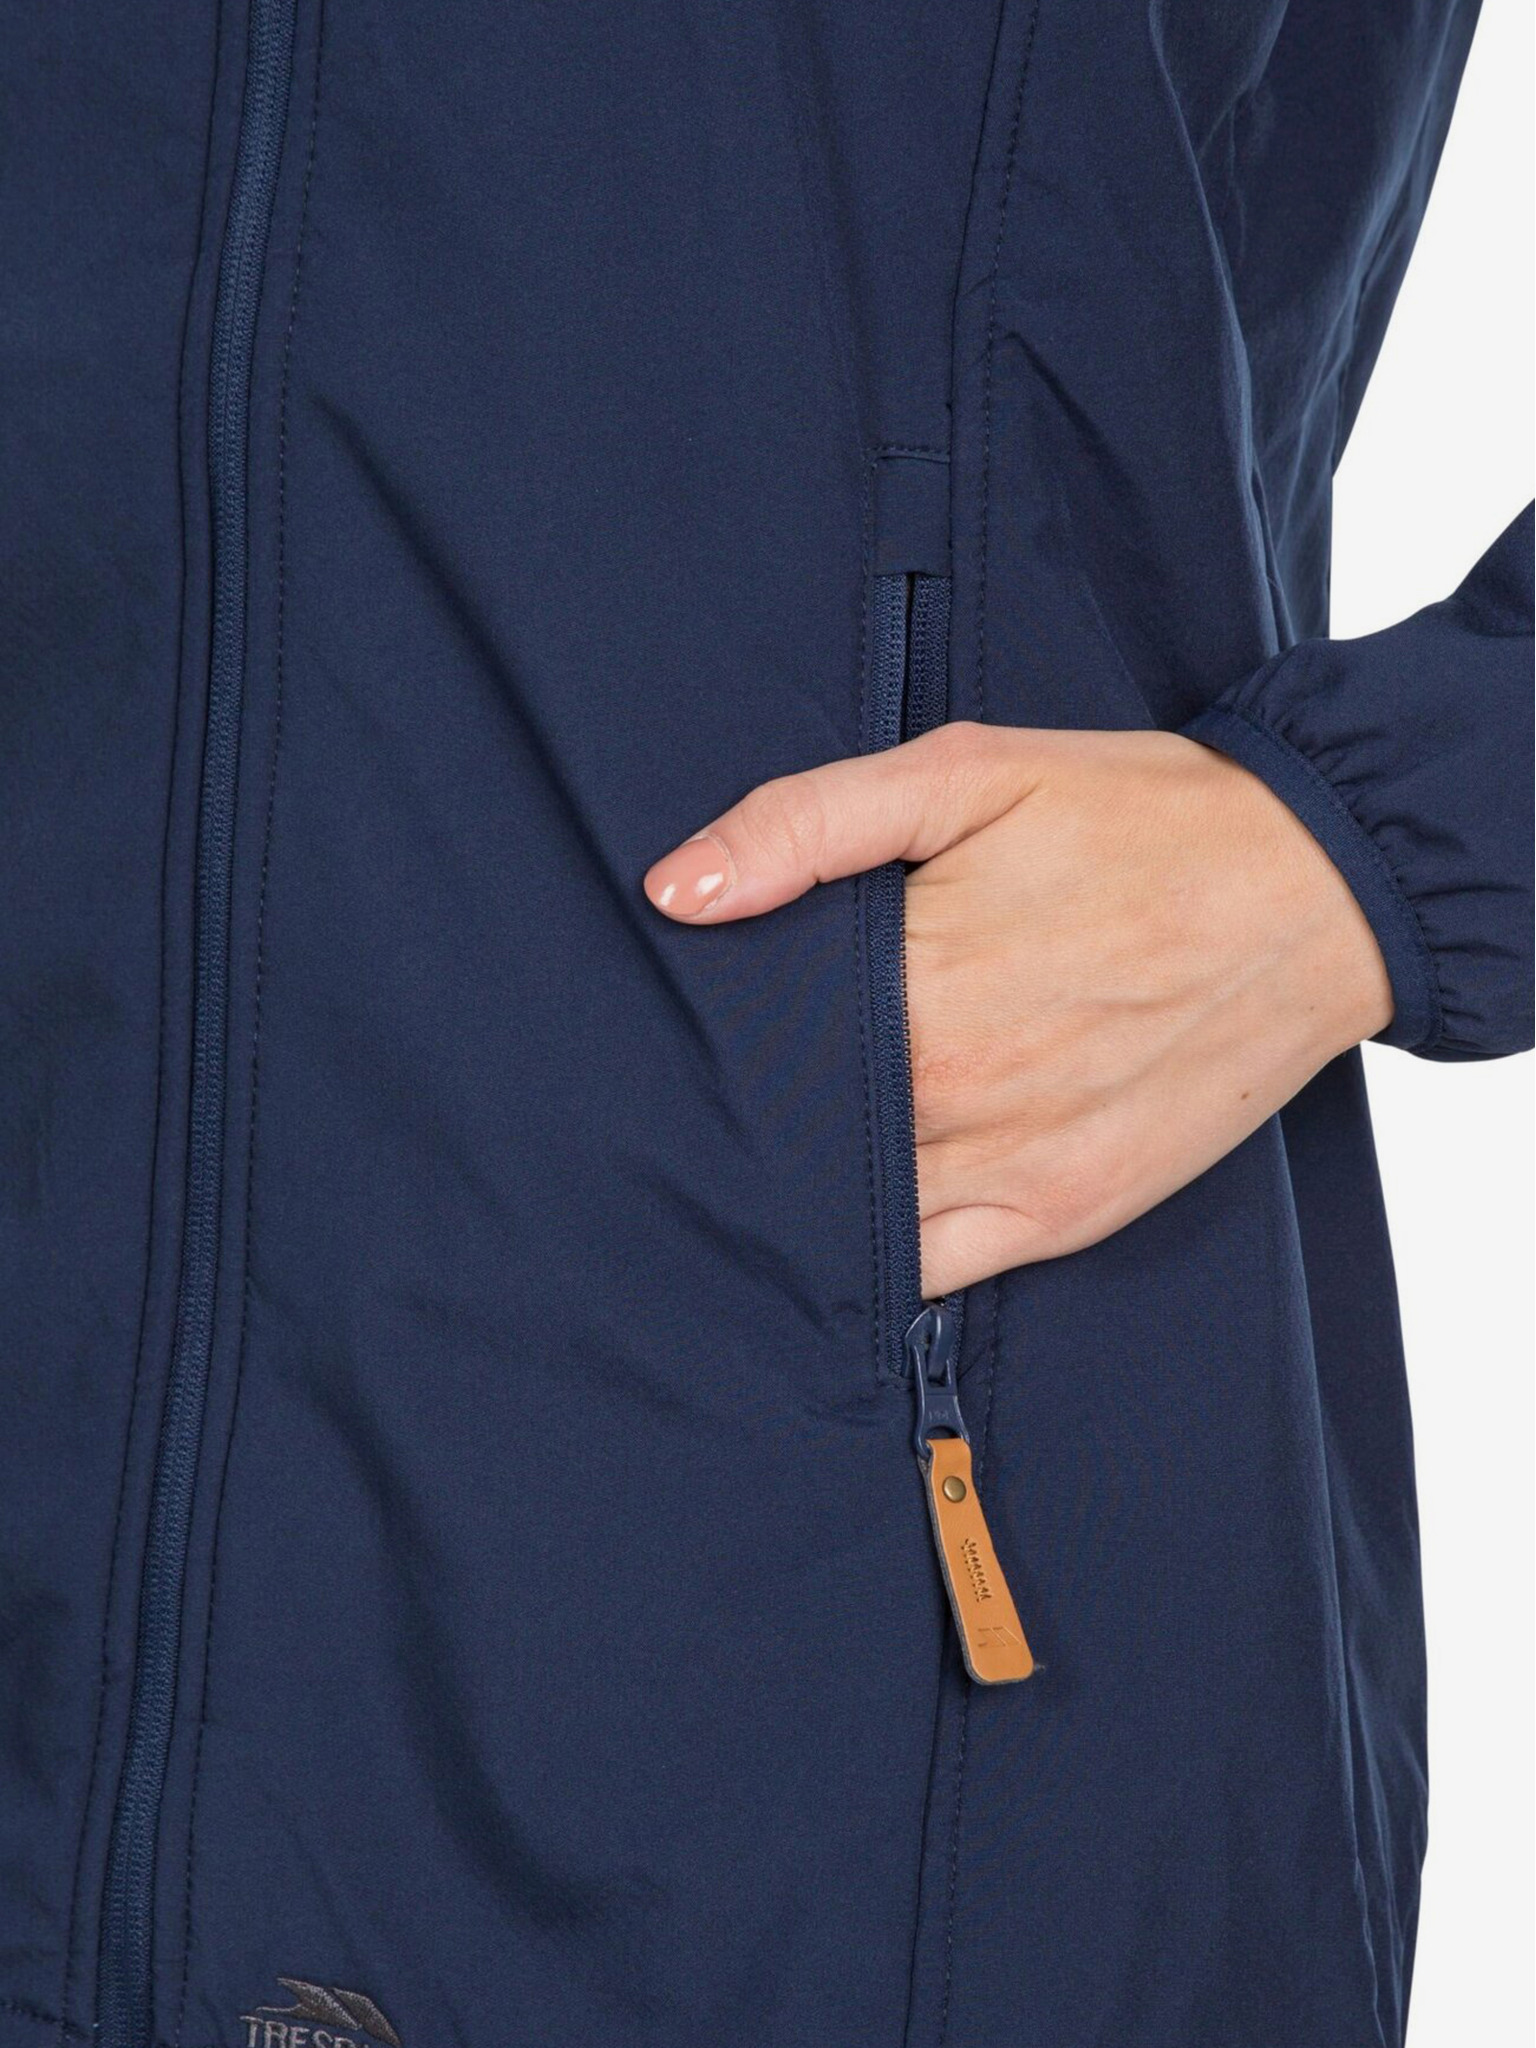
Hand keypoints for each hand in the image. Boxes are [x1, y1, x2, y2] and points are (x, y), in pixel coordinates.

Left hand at [643, 724, 1392, 1294]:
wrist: (1317, 887)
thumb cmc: (1137, 818)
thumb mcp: (967, 773)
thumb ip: (807, 824)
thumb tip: (676, 892)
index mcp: (923, 988)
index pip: (761, 1054)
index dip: (712, 1050)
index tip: (677, 1040)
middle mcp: (961, 1098)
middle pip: (795, 1142)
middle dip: (742, 1127)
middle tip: (683, 1111)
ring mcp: (1016, 1173)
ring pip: (851, 1220)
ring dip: (796, 1202)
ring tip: (745, 1174)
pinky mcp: (1066, 1214)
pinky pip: (934, 1276)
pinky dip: (877, 1262)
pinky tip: (838, 1232)